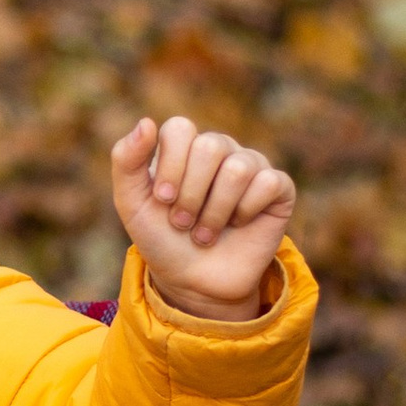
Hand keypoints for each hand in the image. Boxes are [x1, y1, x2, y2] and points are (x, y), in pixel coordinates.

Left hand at [111, 115, 296, 323]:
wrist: (193, 282)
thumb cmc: (162, 239)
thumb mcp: (132, 204)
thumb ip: (126, 161)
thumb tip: (146, 122)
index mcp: (185, 145)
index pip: (180, 129)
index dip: (170, 168)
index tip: (162, 200)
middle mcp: (220, 149)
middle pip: (210, 147)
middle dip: (191, 194)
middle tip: (183, 222)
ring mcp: (251, 165)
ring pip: (238, 169)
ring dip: (215, 211)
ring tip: (205, 233)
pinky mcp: (278, 188)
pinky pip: (268, 183)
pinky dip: (246, 212)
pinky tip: (238, 224)